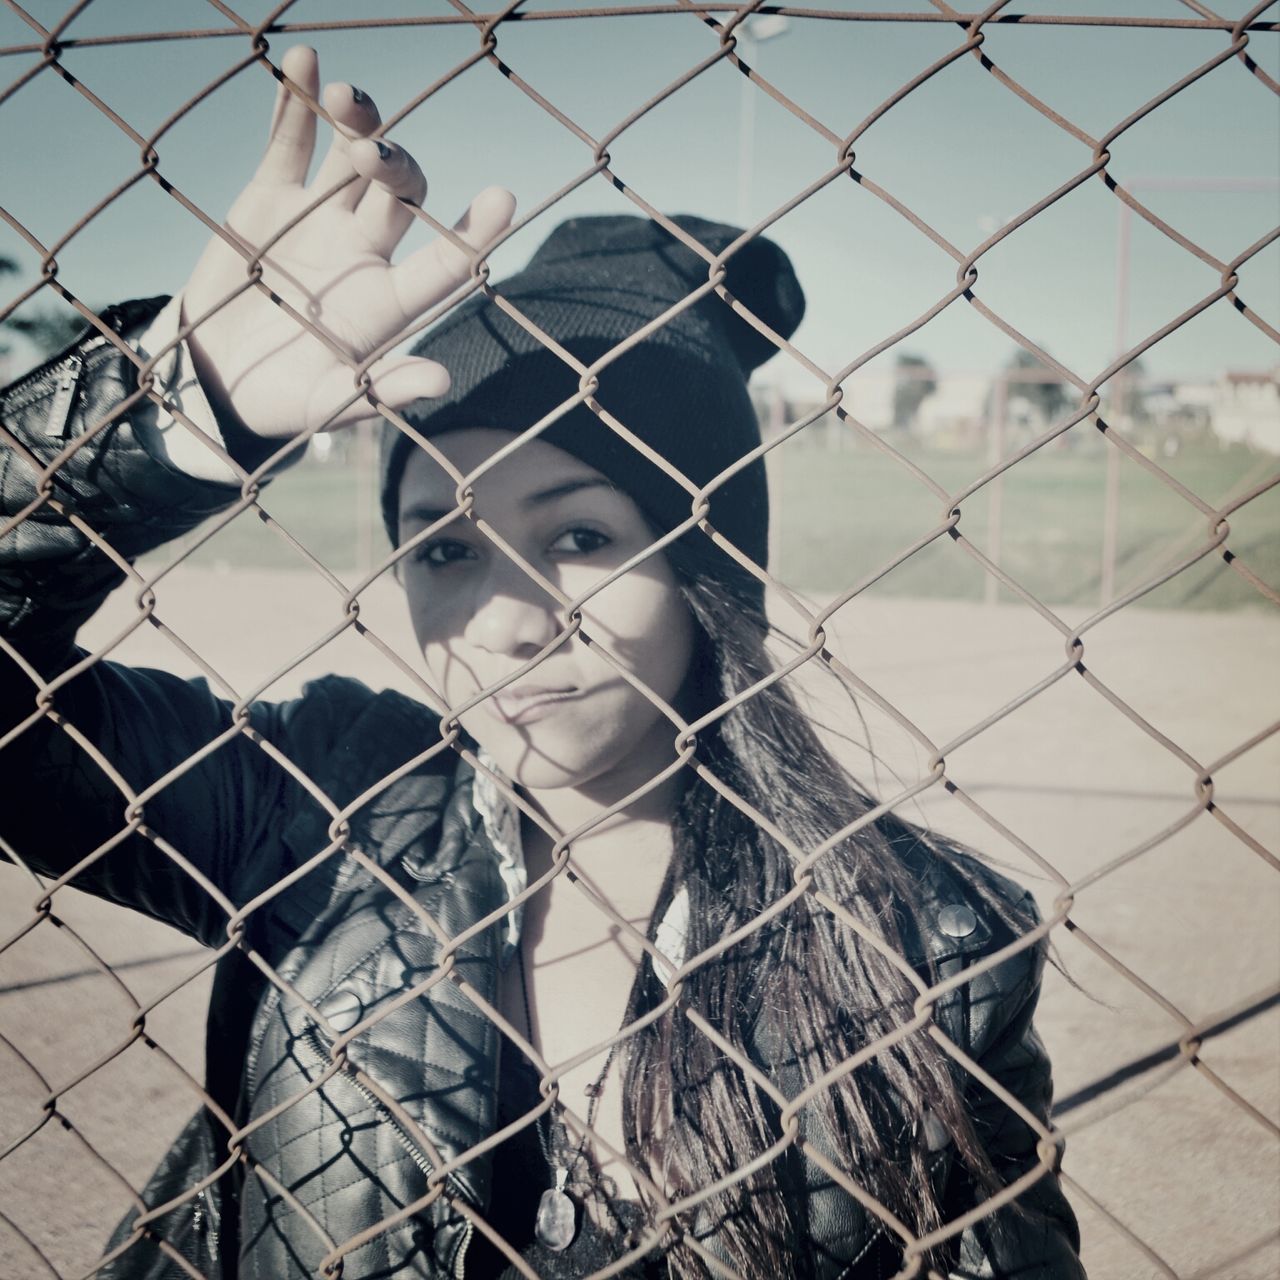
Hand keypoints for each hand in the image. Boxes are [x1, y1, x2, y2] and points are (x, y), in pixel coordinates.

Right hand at [182, 46, 513, 438]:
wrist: (212, 376)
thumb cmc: (279, 402)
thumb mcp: (325, 405)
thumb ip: (378, 392)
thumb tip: (440, 382)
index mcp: (390, 302)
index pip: (447, 263)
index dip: (476, 232)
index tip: (504, 197)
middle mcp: (366, 250)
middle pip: (400, 193)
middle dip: (394, 167)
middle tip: (371, 157)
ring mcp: (322, 218)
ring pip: (353, 156)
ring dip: (358, 123)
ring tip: (345, 97)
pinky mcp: (272, 196)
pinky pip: (291, 142)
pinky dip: (295, 103)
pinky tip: (300, 63)